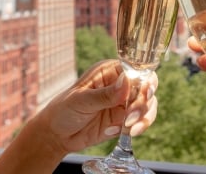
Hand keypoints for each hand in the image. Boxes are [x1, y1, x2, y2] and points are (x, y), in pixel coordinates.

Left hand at [35, 59, 157, 154]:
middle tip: (130, 116)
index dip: (144, 80)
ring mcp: (125, 102)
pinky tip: (126, 133)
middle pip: (147, 86)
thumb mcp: (82, 100)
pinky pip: (142, 120)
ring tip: (129, 128)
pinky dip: (139, 127)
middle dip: (144, 101)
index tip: (144, 93)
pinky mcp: (125, 119)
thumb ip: (105, 94)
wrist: (56, 135)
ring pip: (148, 104)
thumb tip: (126, 82)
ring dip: (143, 116)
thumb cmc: (64, 109)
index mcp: (111, 71)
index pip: (136, 69)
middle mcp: (122, 84)